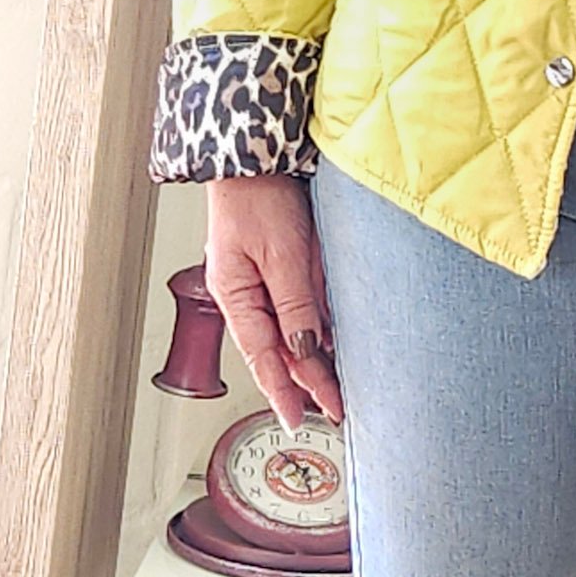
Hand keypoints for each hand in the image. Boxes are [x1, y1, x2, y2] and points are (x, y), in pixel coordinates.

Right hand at [204, 175, 342, 433]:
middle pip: (280, 347)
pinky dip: (317, 327)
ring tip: (339, 389)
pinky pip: (302, 305)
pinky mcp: (283, 266)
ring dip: (315, 359)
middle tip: (336, 409)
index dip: (282, 390)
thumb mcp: (282, 254)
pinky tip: (334, 346)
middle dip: (308, 382)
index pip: (262, 354)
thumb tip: (306, 350)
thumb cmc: (259, 198)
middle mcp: (248, 293)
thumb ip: (296, 304)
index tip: (299, 419)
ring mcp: (264, 280)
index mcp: (236, 294)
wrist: (257, 157)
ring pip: (293, 330)